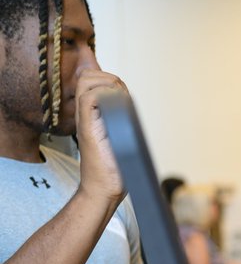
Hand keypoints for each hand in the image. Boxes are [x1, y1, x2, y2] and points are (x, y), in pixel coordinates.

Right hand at [74, 67, 128, 205]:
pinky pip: (89, 98)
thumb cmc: (114, 167)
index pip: (92, 78)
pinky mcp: (87, 128)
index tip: (122, 95)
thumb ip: (124, 120)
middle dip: (111, 79)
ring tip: (119, 105)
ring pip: (88, 81)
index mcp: (93, 112)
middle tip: (122, 99)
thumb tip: (132, 106)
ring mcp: (85, 119)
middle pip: (89, 75)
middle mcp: (86, 112)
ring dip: (109, 86)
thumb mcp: (122, 136)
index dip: (109, 78)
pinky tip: (115, 111)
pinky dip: (104, 96)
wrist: (104, 188)